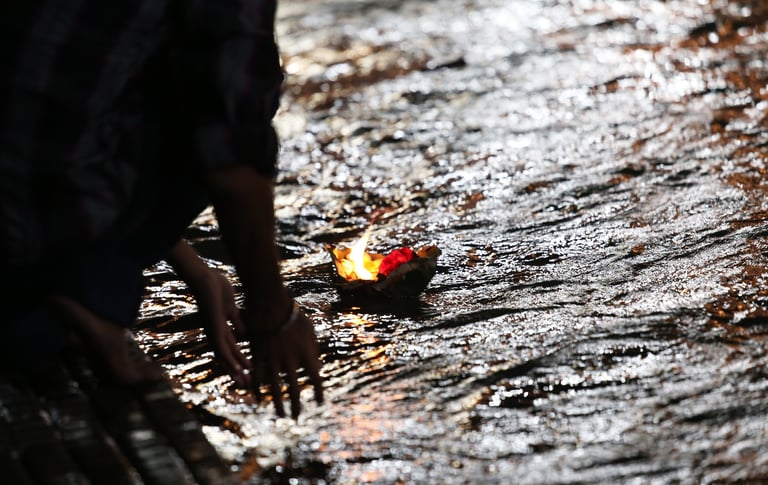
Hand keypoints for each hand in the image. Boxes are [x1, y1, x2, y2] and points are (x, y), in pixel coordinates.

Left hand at [192, 270, 253, 387]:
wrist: (204, 278)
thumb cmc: (216, 288)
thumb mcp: (231, 307)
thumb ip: (237, 320)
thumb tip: (245, 332)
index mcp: (220, 328)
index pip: (231, 349)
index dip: (240, 361)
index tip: (251, 371)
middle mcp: (216, 333)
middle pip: (227, 357)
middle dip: (238, 371)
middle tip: (247, 384)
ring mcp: (214, 332)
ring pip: (224, 357)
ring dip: (235, 371)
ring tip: (244, 383)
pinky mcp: (214, 328)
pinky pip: (222, 348)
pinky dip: (230, 360)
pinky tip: (238, 369)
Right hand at [247, 306, 323, 418]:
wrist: (270, 304)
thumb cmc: (293, 314)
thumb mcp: (310, 331)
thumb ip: (313, 351)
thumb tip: (317, 368)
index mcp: (306, 353)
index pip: (316, 379)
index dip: (318, 393)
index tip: (319, 402)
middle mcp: (291, 361)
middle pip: (295, 390)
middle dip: (296, 405)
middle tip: (296, 417)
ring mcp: (273, 360)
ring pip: (276, 389)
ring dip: (278, 404)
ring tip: (281, 415)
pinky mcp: (259, 357)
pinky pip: (258, 378)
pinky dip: (259, 391)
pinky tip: (260, 400)